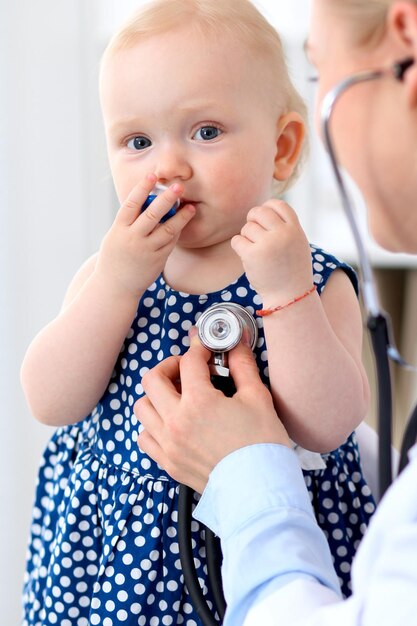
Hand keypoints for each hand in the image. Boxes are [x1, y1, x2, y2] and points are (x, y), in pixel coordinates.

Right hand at [94, 174, 195, 298]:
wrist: (115, 286)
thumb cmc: (115, 257)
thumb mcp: (115, 236)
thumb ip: (129, 221)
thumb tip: (145, 201)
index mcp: (119, 229)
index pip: (131, 204)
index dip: (142, 188)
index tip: (153, 175)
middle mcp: (132, 239)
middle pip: (152, 214)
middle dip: (166, 199)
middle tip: (179, 186)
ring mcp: (146, 250)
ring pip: (167, 230)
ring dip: (181, 217)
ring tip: (190, 207)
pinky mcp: (157, 260)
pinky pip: (170, 243)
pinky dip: (177, 232)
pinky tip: (184, 223)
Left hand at [136, 333, 290, 492]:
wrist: (261, 491)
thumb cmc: (262, 445)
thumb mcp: (257, 398)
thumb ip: (242, 366)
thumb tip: (234, 346)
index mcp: (198, 402)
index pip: (189, 361)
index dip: (200, 349)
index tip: (207, 351)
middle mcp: (176, 422)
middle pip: (152, 379)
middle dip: (169, 366)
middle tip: (187, 369)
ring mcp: (168, 444)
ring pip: (142, 407)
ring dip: (157, 395)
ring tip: (178, 396)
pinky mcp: (168, 463)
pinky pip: (144, 437)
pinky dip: (152, 425)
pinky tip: (171, 422)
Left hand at [231, 199, 312, 305]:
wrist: (290, 296)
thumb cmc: (292, 270)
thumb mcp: (297, 243)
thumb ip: (286, 227)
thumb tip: (266, 208)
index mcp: (295, 229)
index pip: (278, 205)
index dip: (268, 208)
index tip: (264, 218)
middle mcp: (282, 234)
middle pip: (259, 212)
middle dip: (252, 219)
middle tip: (252, 231)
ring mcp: (267, 244)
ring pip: (247, 227)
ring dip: (246, 236)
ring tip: (255, 250)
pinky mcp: (252, 255)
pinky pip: (237, 240)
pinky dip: (239, 246)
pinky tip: (247, 255)